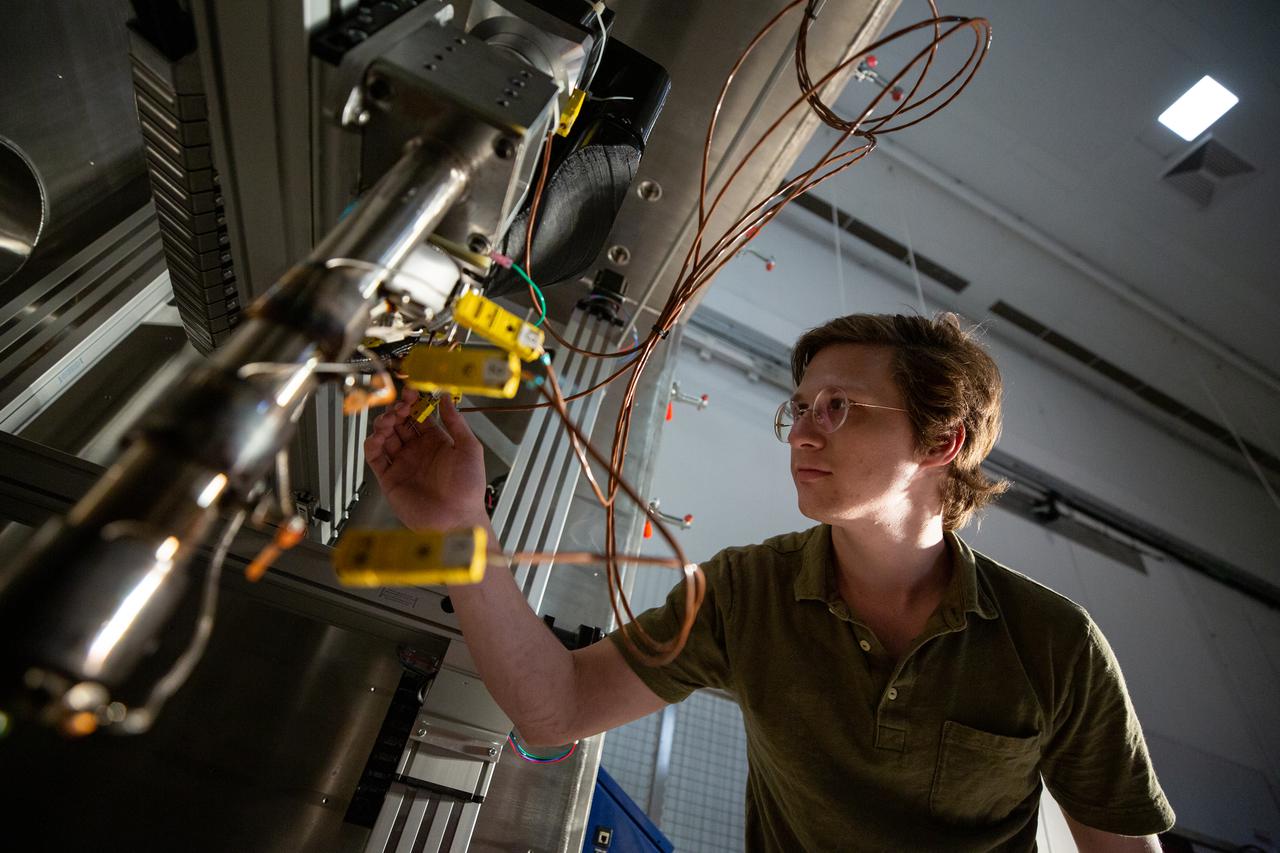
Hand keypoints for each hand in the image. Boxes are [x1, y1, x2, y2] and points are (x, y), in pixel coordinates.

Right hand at [364, 391, 488, 530]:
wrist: (456, 520)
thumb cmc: (468, 488)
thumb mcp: (469, 448)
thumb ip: (456, 422)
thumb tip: (446, 398)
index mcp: (437, 442)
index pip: (419, 416)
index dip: (413, 403)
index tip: (410, 393)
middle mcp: (417, 451)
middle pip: (399, 423)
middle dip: (397, 411)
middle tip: (399, 408)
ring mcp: (402, 463)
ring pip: (385, 436)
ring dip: (384, 424)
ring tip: (390, 420)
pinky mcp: (389, 478)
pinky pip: (375, 457)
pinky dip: (372, 444)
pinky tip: (378, 437)